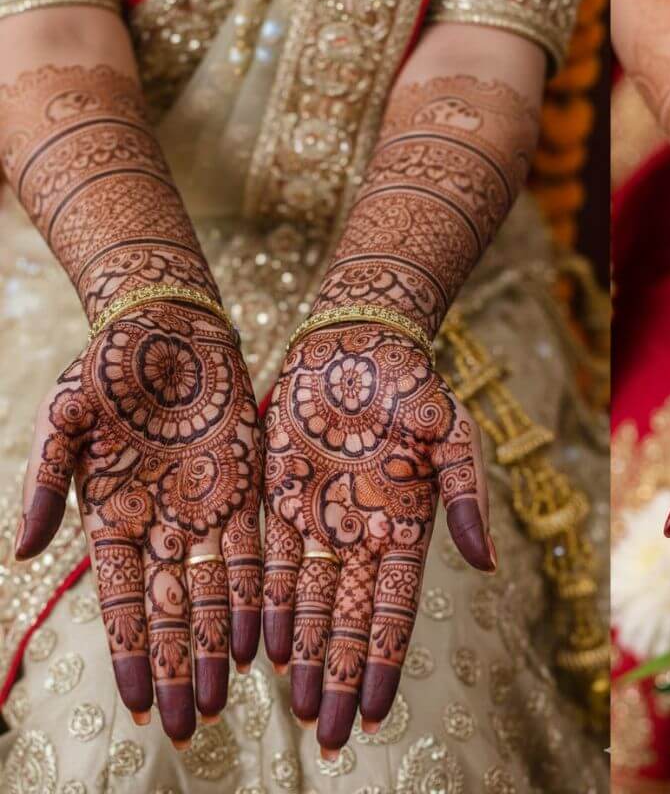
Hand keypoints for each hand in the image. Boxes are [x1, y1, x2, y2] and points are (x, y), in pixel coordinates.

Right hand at [15, 302, 262, 744]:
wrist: (168, 325)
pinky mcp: (246, 489)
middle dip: (180, 667)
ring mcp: (204, 511)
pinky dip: (256, 595)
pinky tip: (263, 637)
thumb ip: (45, 484)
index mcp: (112, 517)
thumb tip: (20, 553)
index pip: (124, 603)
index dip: (133, 653)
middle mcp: (161, 526)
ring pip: (215, 593)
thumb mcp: (63, 419)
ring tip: (227, 697)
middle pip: (174, 612)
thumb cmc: (107, 366)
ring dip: (220, 645)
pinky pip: (253, 552)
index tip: (138, 703)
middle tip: (190, 726)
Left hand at [262, 323, 493, 755]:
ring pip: (311, 606)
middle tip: (332, 736)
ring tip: (302, 710)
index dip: (386, 663)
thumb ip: (467, 499)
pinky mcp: (283, 502)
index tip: (380, 712)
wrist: (359, 343)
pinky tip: (264, 651)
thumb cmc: (416, 387)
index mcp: (408, 528)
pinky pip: (273, 567)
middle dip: (342, 679)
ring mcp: (322, 522)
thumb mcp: (454, 438)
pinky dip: (270, 610)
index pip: (396, 611)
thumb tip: (486, 563)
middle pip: (351, 623)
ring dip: (306, 658)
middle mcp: (364, 537)